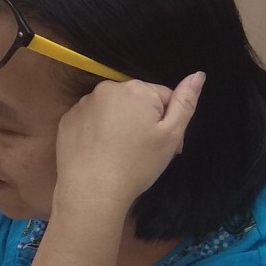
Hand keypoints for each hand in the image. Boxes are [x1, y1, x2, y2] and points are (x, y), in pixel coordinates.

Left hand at [53, 72, 204, 213]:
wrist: (91, 190)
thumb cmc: (137, 164)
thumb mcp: (171, 135)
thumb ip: (185, 102)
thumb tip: (198, 75)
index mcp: (136, 89)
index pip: (163, 97)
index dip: (168, 121)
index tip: (167, 146)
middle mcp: (107, 89)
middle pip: (136, 101)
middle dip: (144, 121)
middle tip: (145, 151)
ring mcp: (83, 103)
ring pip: (112, 109)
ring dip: (120, 124)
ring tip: (121, 153)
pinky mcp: (66, 119)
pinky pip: (90, 119)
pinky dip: (98, 131)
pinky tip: (101, 152)